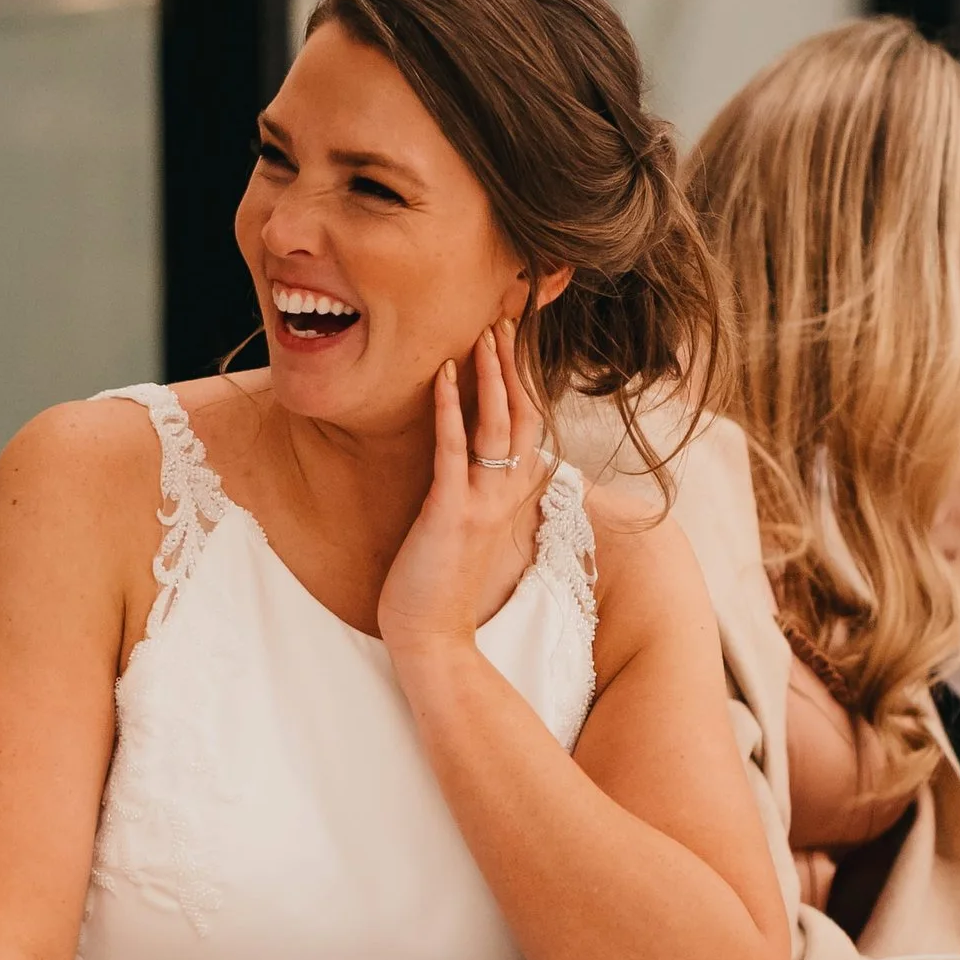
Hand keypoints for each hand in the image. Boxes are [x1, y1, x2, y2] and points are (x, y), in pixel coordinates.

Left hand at [376, 324, 547, 671]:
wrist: (433, 640)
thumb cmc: (442, 590)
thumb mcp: (467, 533)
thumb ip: (478, 497)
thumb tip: (474, 470)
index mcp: (509, 499)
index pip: (526, 429)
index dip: (523, 384)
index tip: (514, 343)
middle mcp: (504, 497)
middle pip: (520, 416)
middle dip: (512, 366)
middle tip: (505, 320)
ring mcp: (480, 504)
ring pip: (495, 426)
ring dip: (490, 376)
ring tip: (483, 333)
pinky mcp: (450, 512)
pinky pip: (453, 450)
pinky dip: (449, 409)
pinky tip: (443, 375)